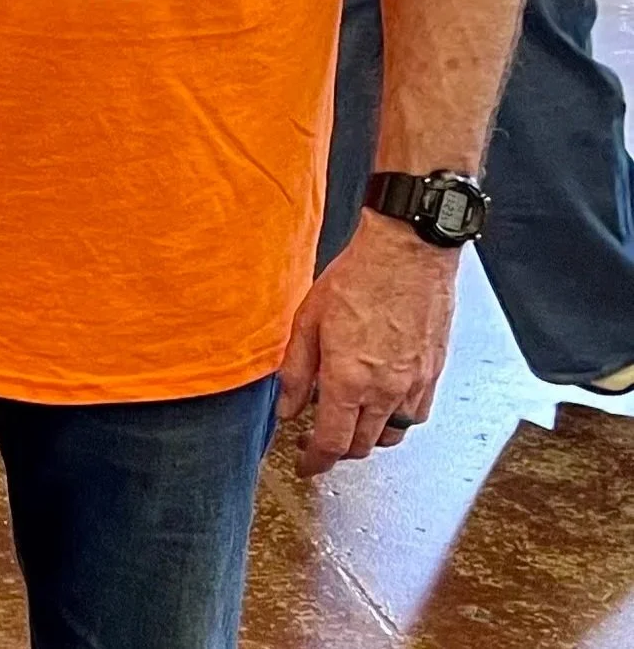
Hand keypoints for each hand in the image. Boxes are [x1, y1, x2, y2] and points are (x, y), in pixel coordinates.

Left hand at [278, 210, 459, 475]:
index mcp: (349, 380)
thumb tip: (287, 408)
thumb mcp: (307, 321)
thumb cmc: (357, 278)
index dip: (315, 461)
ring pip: (392, 435)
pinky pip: (417, 414)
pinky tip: (382, 404)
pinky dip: (397, 420)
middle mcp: (386, 390)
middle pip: (363, 445)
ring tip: (349, 422)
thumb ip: (296, 372)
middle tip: (318, 440)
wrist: (407, 254)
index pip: (332, 442)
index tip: (306, 467)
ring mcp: (414, 383)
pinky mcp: (434, 372)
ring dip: (369, 438)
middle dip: (338, 450)